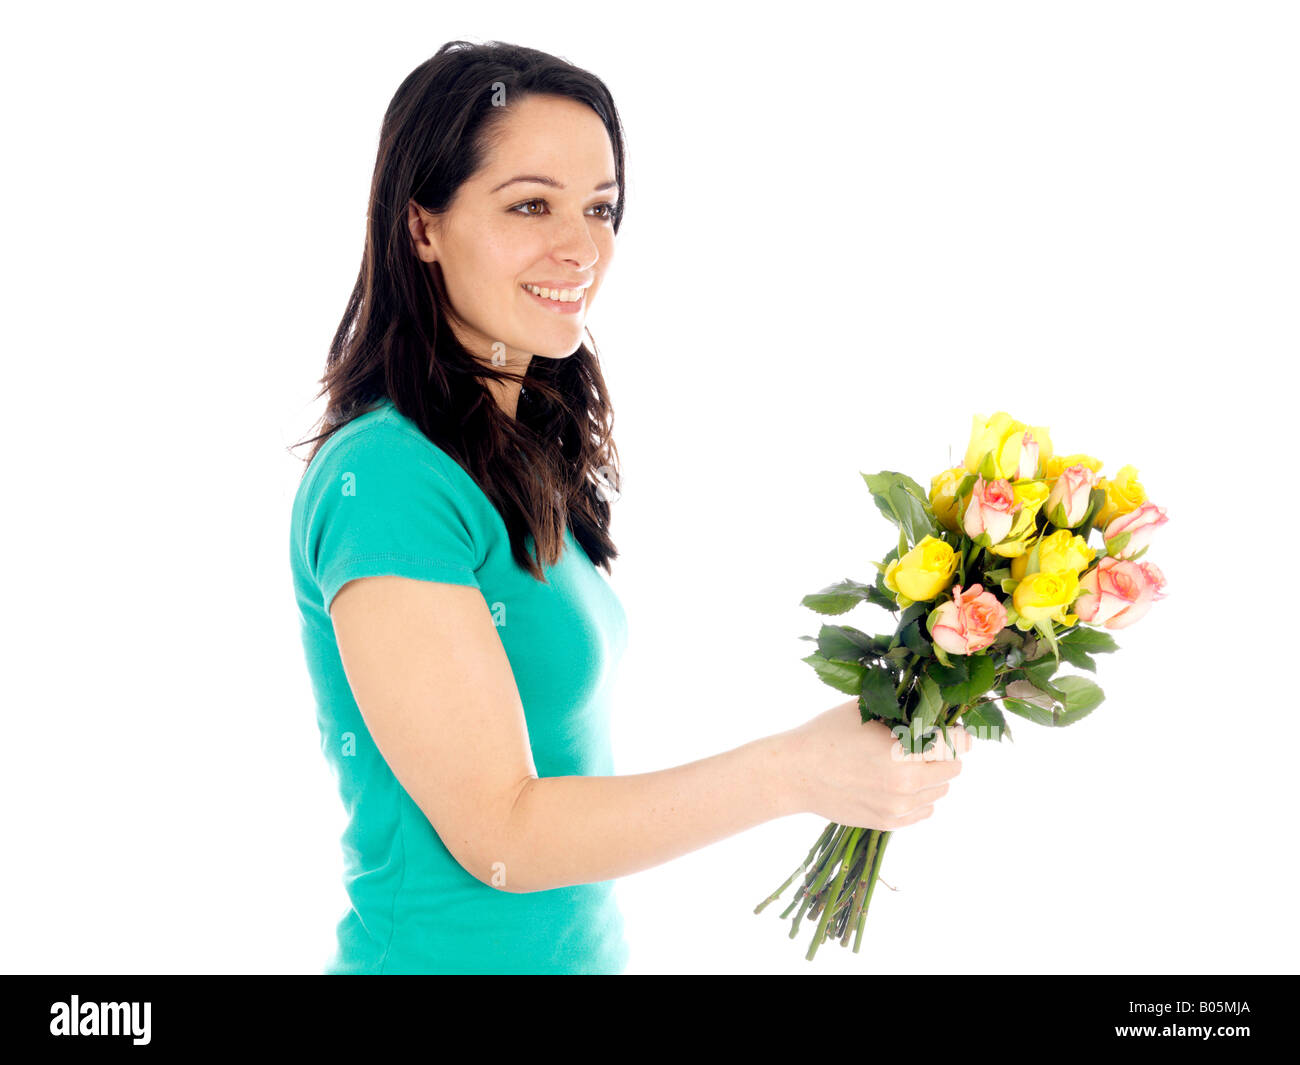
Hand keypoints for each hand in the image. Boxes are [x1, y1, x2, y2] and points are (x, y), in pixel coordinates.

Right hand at [780, 697, 971, 827]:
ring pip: (940, 792)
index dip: (957, 734)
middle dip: (944, 755)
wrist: (795, 773)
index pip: (955, 745)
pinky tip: (900, 783)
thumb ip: (903, 710)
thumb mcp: (866, 710)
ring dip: (933, 776)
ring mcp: (898, 807)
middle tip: (925, 744)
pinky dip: (920, 798)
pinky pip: (924, 812)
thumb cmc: (828, 734)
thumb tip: (933, 706)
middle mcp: (907, 783)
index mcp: (904, 751)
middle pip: (953, 769)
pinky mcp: (888, 823)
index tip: (951, 729)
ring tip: (908, 763)